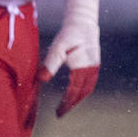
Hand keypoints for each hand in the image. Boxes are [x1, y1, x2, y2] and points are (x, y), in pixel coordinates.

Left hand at [38, 0, 100, 117]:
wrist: (83, 23)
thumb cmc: (68, 35)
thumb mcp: (57, 48)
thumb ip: (50, 64)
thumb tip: (42, 80)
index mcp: (82, 67)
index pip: (74, 91)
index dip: (66, 104)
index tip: (58, 113)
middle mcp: (91, 69)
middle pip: (82, 93)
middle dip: (72, 104)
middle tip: (61, 113)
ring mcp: (95, 67)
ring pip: (88, 89)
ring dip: (78, 98)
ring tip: (67, 105)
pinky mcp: (95, 64)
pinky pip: (89, 83)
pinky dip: (82, 91)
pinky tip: (75, 92)